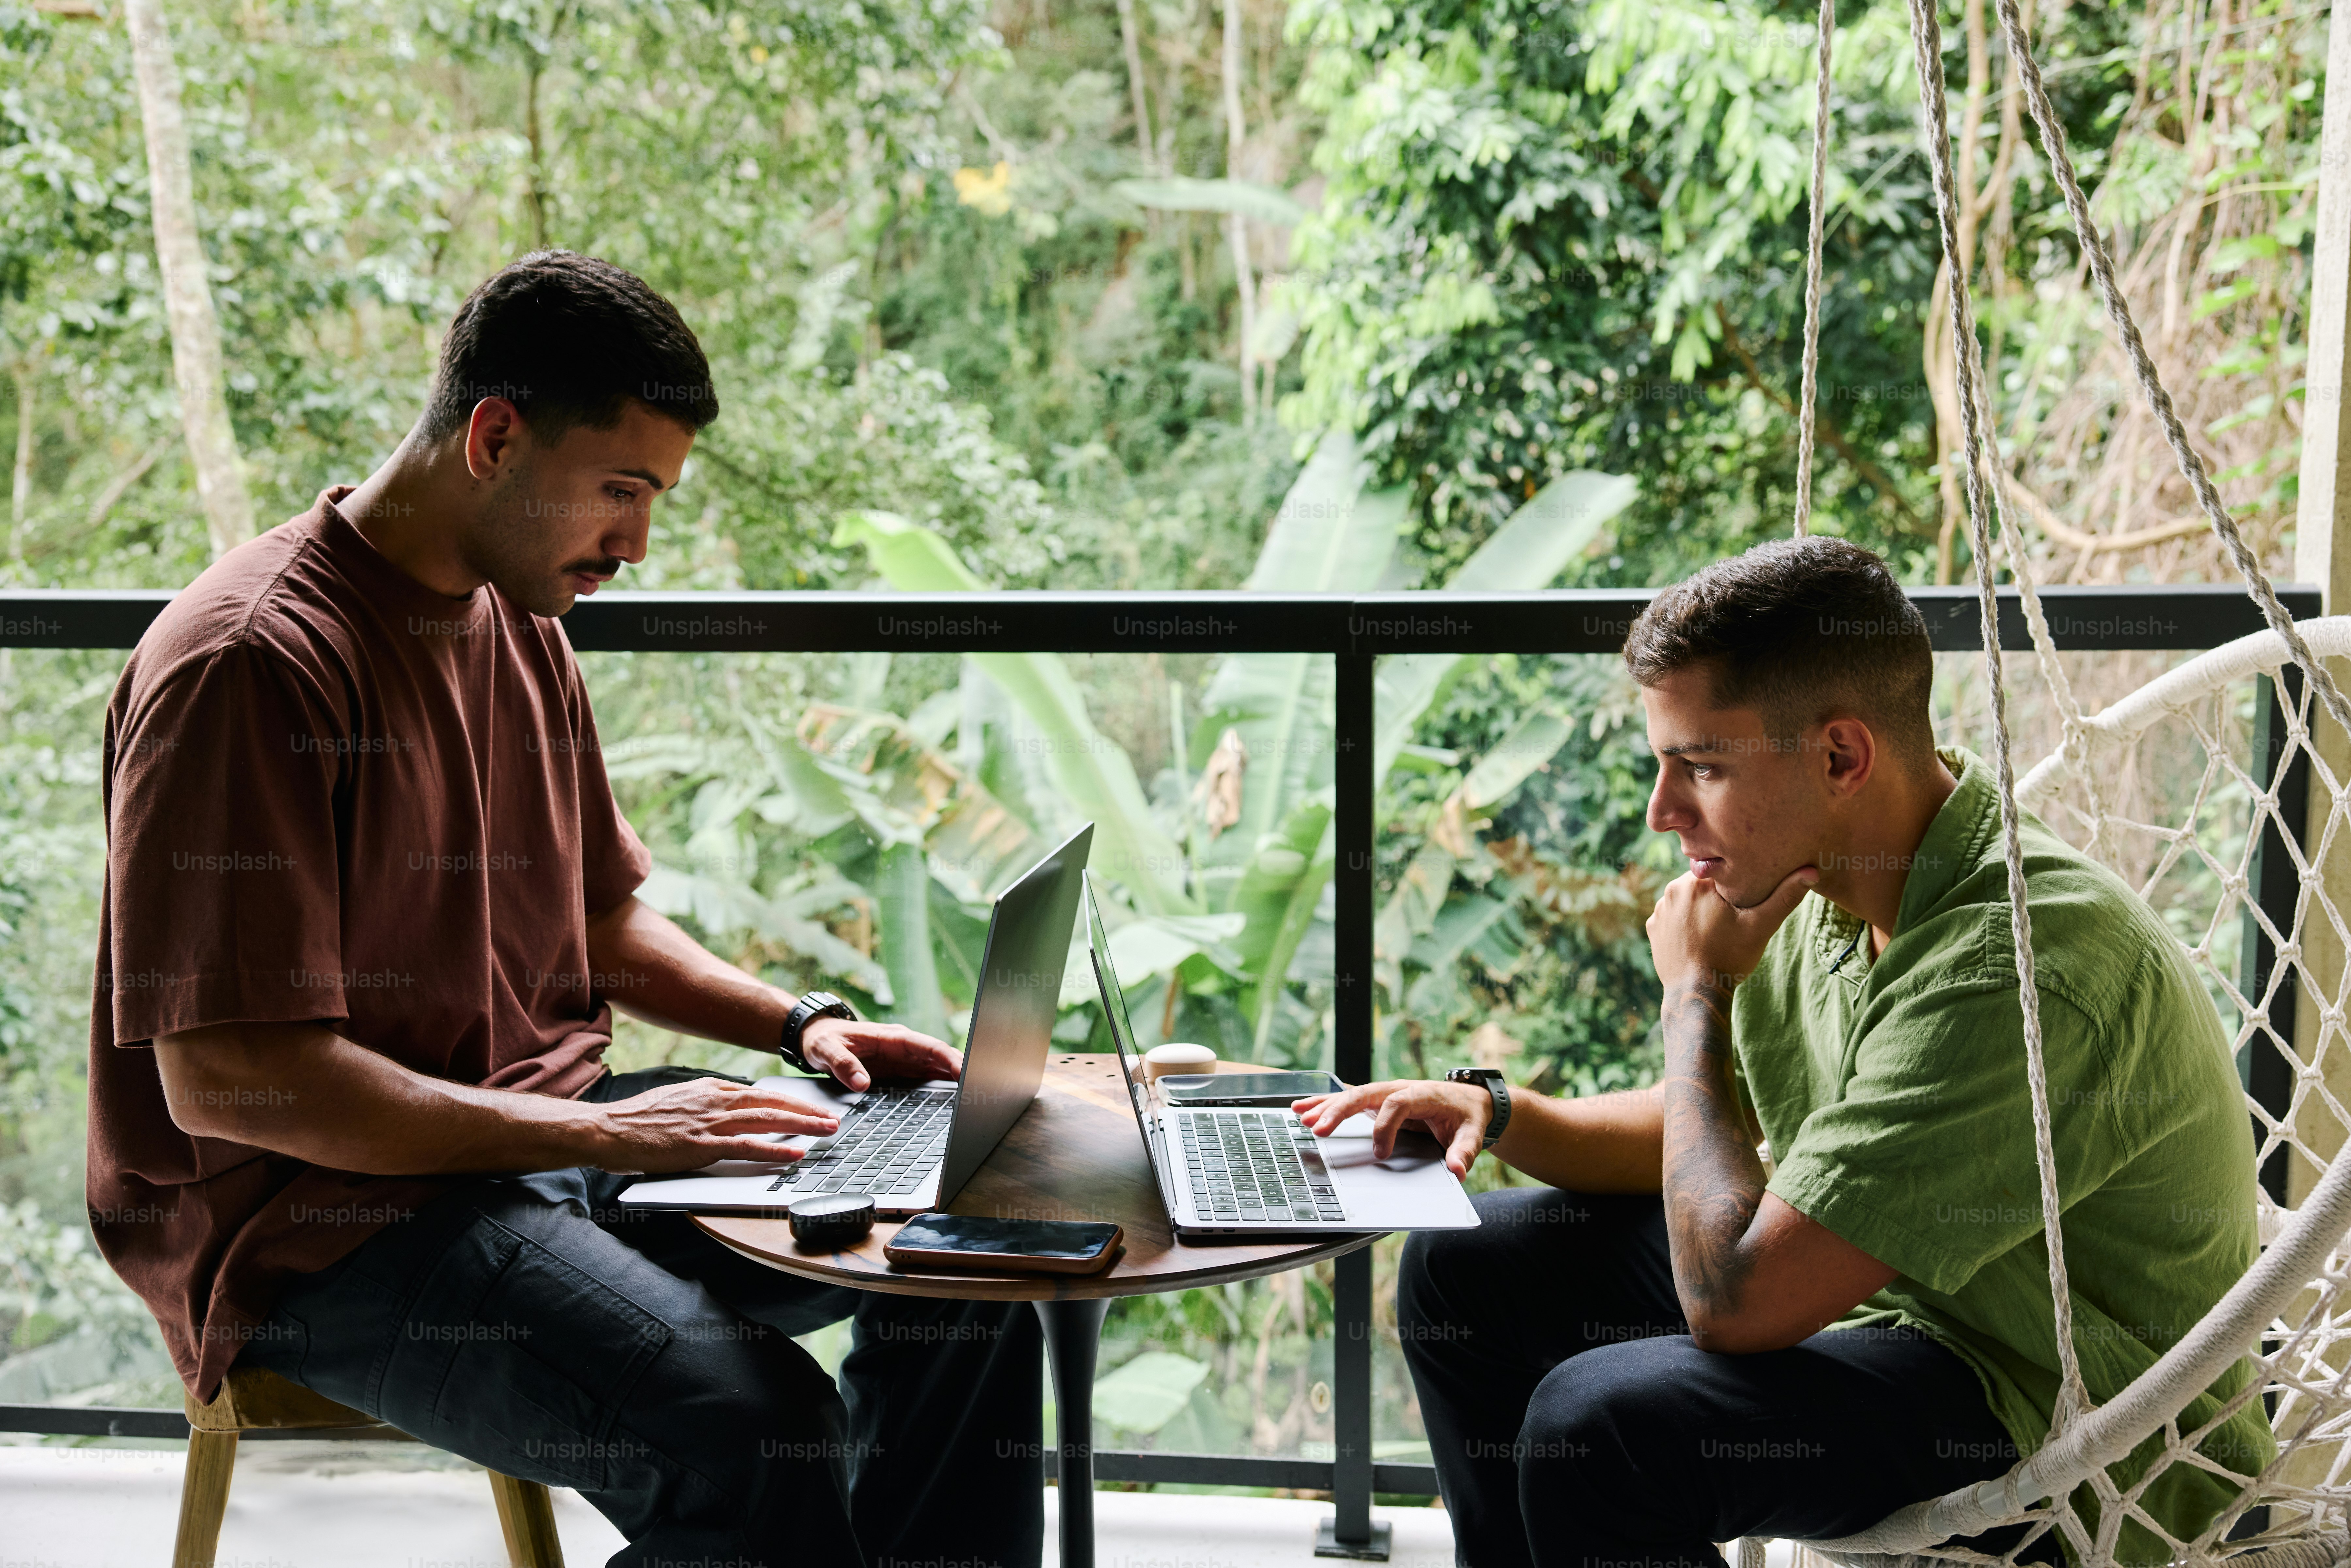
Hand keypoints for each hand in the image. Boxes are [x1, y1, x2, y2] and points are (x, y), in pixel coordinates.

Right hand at [588, 1077, 841, 1172]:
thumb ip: (709, 1103)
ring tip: (827, 1131)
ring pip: (766, 1120)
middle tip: (834, 1117)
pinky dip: (773, 1150)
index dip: (791, 1100)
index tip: (813, 1106)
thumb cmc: (641, 1119)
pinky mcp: (701, 1145)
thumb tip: (734, 1110)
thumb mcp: (681, 1100)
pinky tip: (794, 1154)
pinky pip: (746, 1147)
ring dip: (801, 1126)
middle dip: (807, 1110)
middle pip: (772, 1102)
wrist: (609, 1128)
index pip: (761, 1093)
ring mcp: (709, 1122)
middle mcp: (715, 1100)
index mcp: (711, 1088)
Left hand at [798, 1015, 961, 1091]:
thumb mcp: (826, 1051)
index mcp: (892, 1038)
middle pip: (941, 1057)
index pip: (929, 1046)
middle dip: (962, 1070)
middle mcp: (903, 1047)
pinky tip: (953, 1099)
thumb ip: (843, 1065)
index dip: (949, 1059)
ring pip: (938, 1068)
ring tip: (973, 1098)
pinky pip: (926, 1077)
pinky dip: (942, 1086)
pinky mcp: (900, 1070)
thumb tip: (863, 1083)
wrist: (816, 1037)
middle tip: (980, 1089)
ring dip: (956, 1080)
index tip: (964, 1071)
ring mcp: (904, 1059)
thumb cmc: (822, 1040)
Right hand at [1291, 1079, 1493, 1179]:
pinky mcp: (1378, 1101)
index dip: (1385, 1127)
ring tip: (1300, 1114)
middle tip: (1318, 1127)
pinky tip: (1304, 1109)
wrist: (1470, 1100)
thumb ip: (1465, 1151)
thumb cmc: (1469, 1116)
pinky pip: (1349, 1100)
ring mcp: (1386, 1093)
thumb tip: (1457, 1171)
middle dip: (1340, 1110)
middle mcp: (1399, 1089)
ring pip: (1351, 1095)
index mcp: (1422, 1094)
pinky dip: (1327, 1104)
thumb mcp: (1474, 1133)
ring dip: (1325, 1105)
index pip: (1397, 1104)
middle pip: (1365, 1094)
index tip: (1381, 1154)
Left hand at [1644, 863, 1817, 995]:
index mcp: (1698, 882)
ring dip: (1700, 909)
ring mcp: (1660, 909)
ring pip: (1688, 899)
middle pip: (1704, 884)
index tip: (1745, 901)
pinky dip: (1685, 924)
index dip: (1736, 883)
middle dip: (1718, 897)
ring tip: (1716, 931)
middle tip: (1733, 920)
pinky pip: (1673, 916)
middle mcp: (1673, 889)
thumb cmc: (1730, 958)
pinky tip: (1699, 939)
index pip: (1722, 870)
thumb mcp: (1762, 926)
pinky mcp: (1653, 927)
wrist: (1696, 994)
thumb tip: (1812, 871)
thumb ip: (1785, 896)